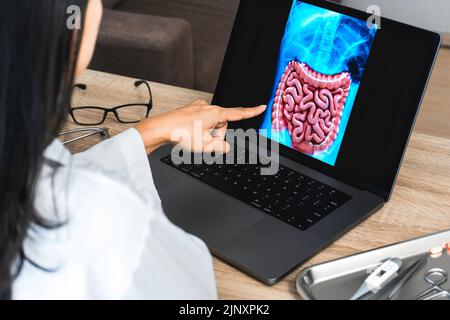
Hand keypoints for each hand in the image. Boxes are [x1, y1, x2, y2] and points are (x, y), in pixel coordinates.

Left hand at [134, 100, 265, 153]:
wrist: (160, 129)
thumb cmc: (181, 134)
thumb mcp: (206, 145)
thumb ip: (221, 146)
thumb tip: (226, 146)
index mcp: (215, 113)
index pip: (238, 113)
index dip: (251, 111)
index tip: (261, 107)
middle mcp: (207, 107)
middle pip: (222, 123)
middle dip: (218, 134)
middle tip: (206, 143)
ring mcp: (197, 108)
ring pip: (211, 123)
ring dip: (207, 132)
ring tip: (195, 139)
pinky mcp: (189, 111)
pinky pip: (201, 121)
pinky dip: (199, 129)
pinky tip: (190, 134)